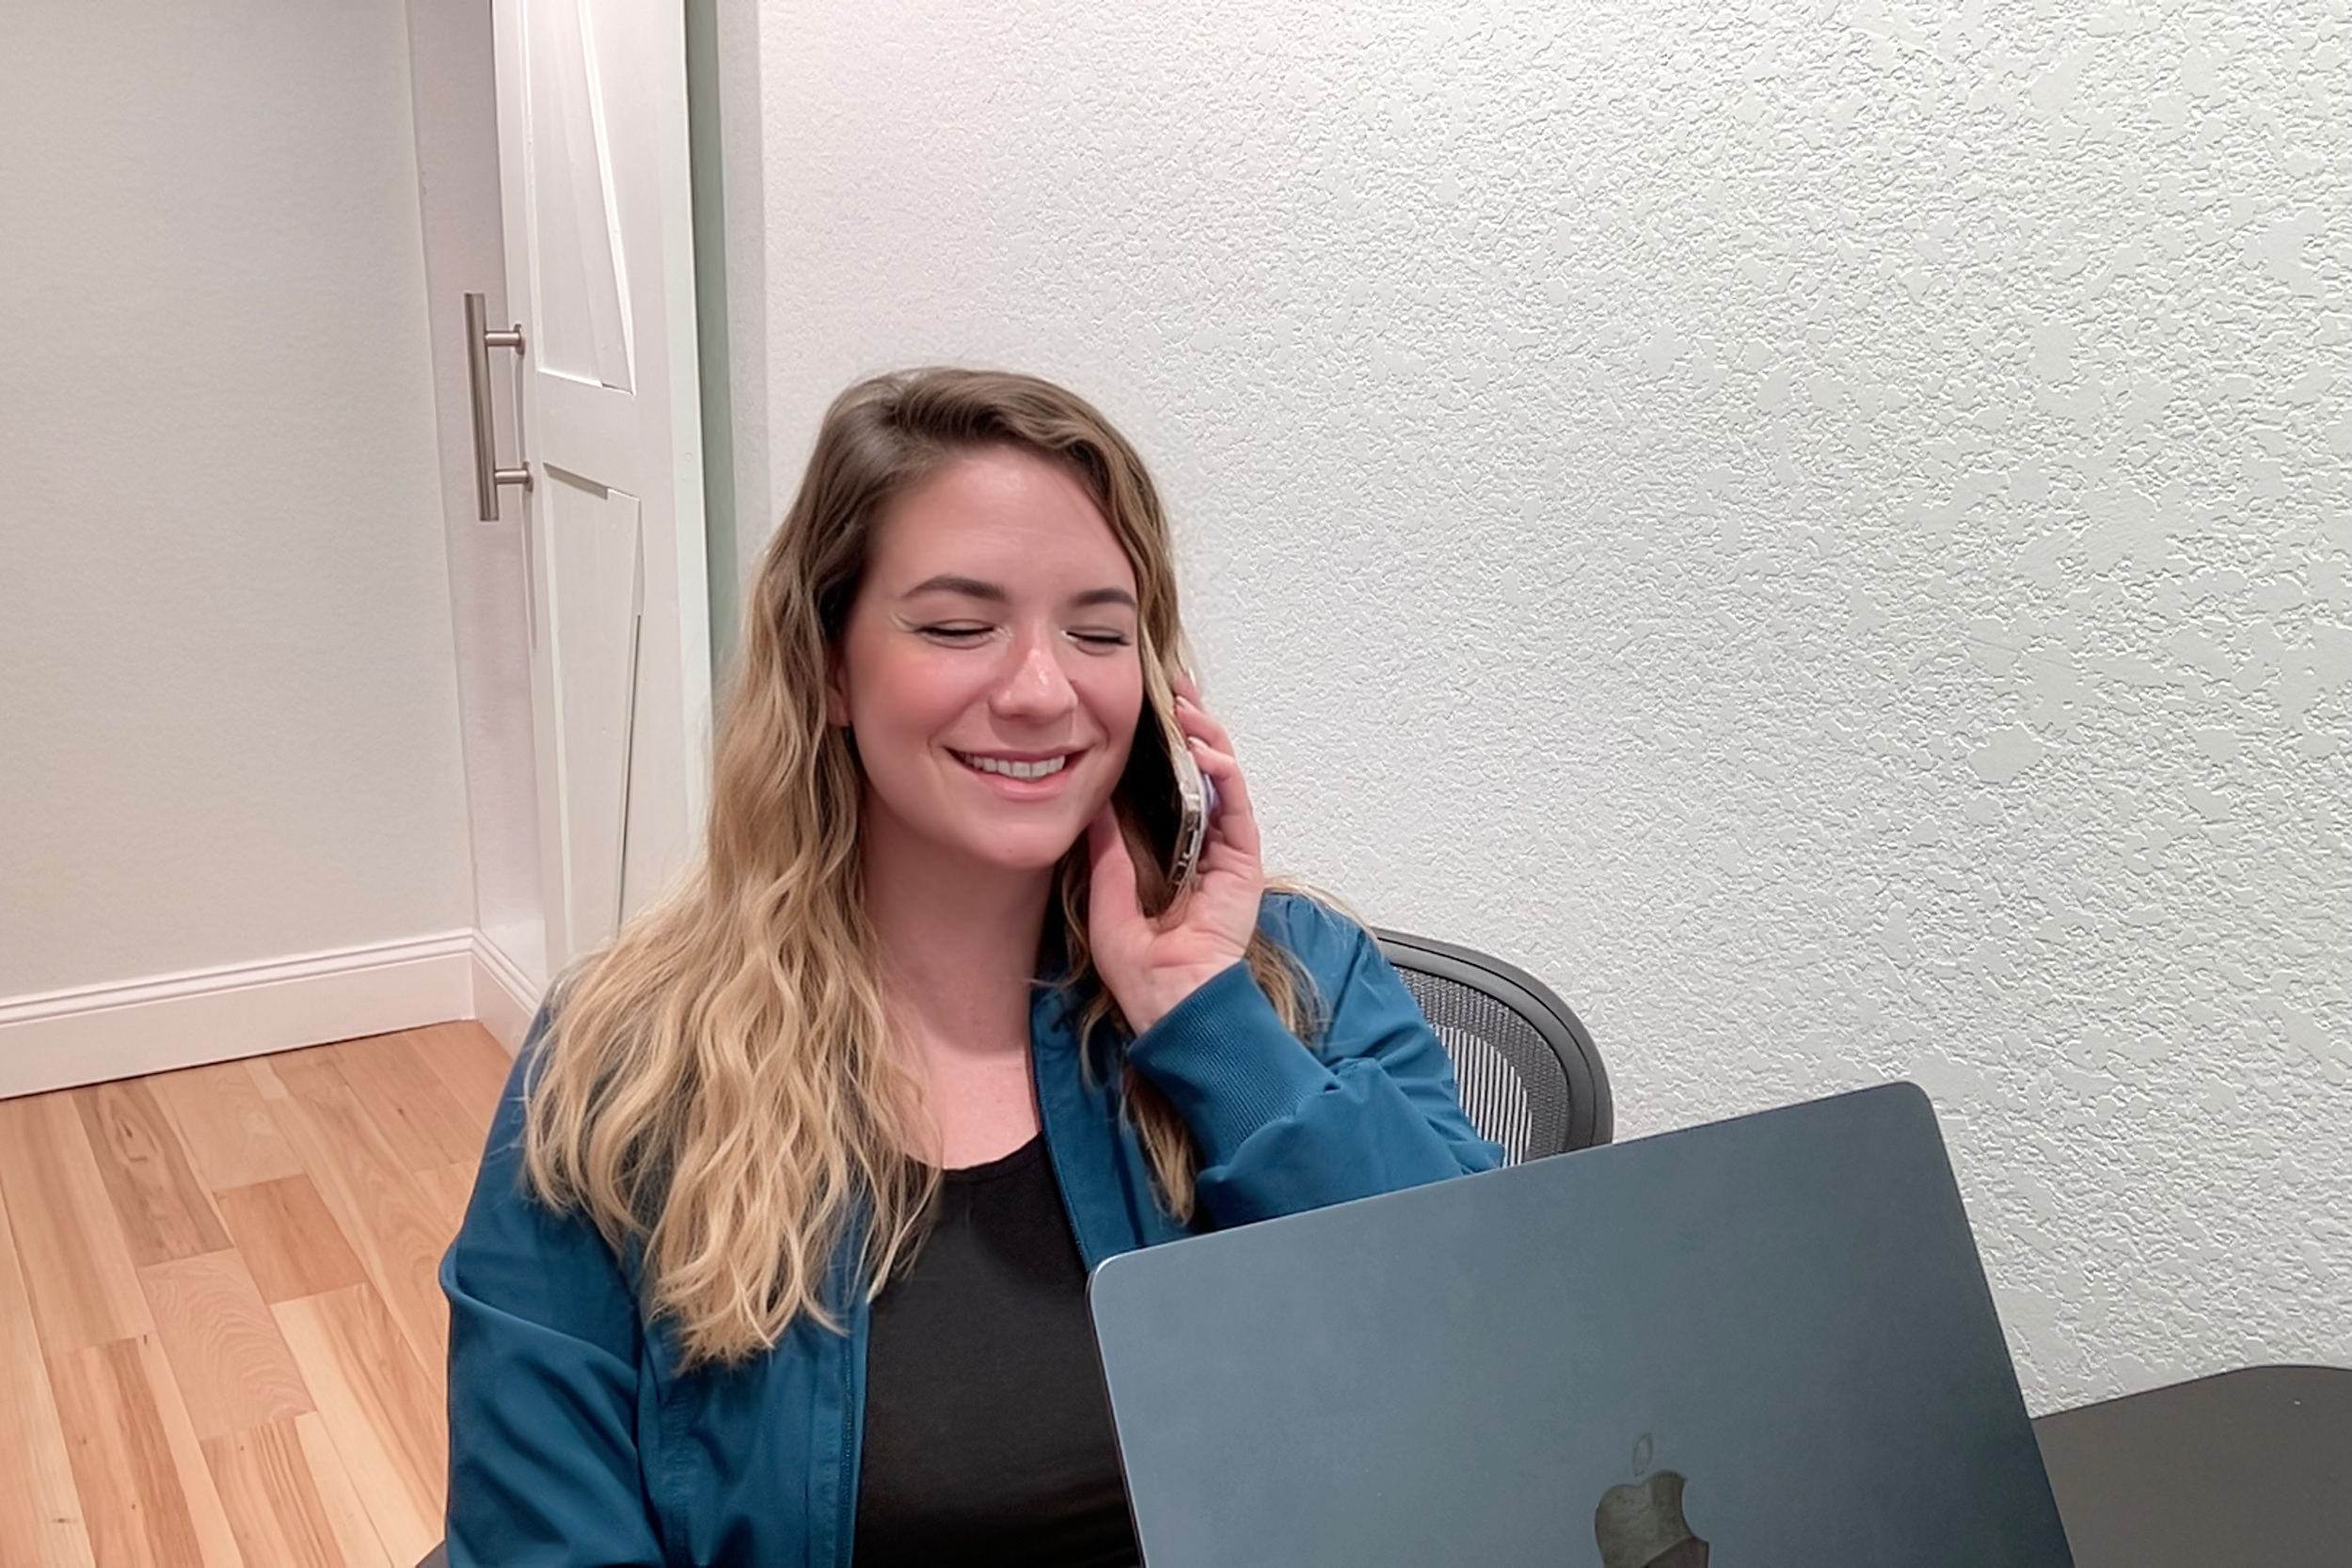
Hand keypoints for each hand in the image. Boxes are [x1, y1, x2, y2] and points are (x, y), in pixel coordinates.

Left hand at [1086, 673, 1264, 1034]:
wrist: (1171, 1003)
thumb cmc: (1142, 970)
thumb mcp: (1106, 898)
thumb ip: (1106, 852)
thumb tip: (1096, 803)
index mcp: (1173, 854)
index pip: (1173, 788)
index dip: (1164, 749)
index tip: (1147, 712)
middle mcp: (1204, 847)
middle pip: (1203, 774)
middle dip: (1190, 729)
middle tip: (1171, 692)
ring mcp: (1226, 853)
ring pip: (1224, 781)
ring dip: (1208, 741)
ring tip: (1186, 710)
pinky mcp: (1243, 862)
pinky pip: (1237, 808)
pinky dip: (1226, 777)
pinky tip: (1207, 753)